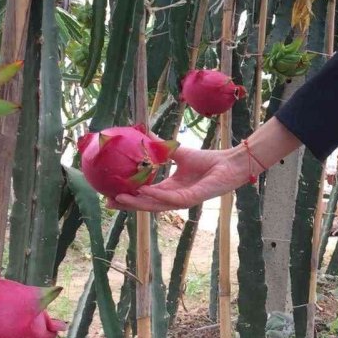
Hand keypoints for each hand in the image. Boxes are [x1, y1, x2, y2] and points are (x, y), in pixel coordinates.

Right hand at [111, 145, 247, 211]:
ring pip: (156, 205)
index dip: (128, 195)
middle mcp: (173, 198)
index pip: (144, 195)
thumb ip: (161, 147)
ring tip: (121, 198)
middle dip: (128, 204)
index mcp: (169, 189)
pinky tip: (145, 191)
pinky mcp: (192, 199)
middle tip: (109, 201)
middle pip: (146, 204)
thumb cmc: (207, 160)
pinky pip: (172, 199)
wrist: (228, 163)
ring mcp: (182, 200)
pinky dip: (158, 195)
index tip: (109, 193)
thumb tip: (144, 132)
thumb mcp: (178, 152)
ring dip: (138, 202)